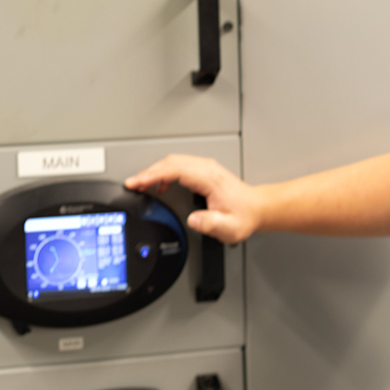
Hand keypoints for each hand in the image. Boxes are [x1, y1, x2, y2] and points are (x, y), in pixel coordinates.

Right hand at [125, 154, 259, 243]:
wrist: (256, 207)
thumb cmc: (244, 215)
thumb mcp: (229, 227)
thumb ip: (211, 224)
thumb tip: (193, 220)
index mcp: (209, 178)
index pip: (174, 170)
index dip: (152, 175)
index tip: (137, 182)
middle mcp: (206, 168)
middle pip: (170, 162)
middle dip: (148, 172)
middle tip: (132, 184)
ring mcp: (205, 167)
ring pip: (173, 161)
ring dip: (154, 171)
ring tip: (141, 184)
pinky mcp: (204, 170)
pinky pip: (179, 165)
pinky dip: (164, 172)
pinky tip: (160, 184)